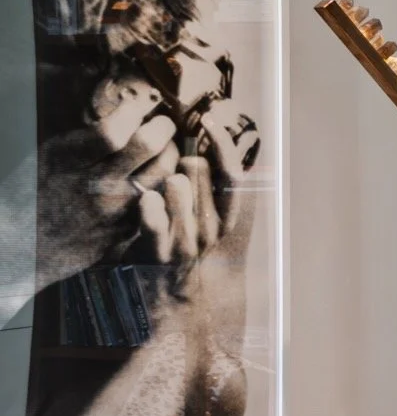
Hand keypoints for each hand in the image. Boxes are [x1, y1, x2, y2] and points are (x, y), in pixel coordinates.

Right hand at [9, 74, 181, 290]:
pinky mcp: (128, 228)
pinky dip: (166, 182)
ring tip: (164, 148)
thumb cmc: (37, 192)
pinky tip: (159, 176)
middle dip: (162, 127)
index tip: (138, 107)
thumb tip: (126, 111)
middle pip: (148, 146)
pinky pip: (162, 198)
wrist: (27, 244)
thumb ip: (85, 137)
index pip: (113, 132)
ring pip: (164, 171)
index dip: (133, 112)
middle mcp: (94, 185)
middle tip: (162, 123)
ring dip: (170, 153)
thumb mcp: (49, 156)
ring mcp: (115, 210)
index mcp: (67, 162)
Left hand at [133, 101, 258, 284]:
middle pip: (198, 171)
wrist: (162, 295)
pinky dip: (149, 204)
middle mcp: (211, 228)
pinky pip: (154, 216)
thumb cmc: (177, 243)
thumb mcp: (200, 216)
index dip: (223, 145)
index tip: (210, 121)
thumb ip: (205, 186)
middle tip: (170, 165)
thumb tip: (202, 145)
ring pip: (177, 186)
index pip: (232, 173)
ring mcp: (186, 241)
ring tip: (157, 186)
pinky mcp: (158, 252)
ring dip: (163, 178)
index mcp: (225, 218)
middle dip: (182, 160)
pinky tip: (146, 198)